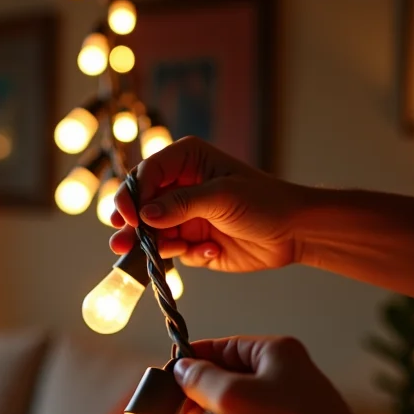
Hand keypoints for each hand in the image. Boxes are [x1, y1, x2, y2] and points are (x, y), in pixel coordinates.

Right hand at [110, 136, 306, 272]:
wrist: (294, 232)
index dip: (133, 195)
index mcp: (186, 160)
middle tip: (120, 242)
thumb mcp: (222, 197)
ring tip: (162, 250)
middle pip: (141, 203)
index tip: (131, 218)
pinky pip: (173, 250)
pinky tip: (211, 249)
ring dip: (154, 243)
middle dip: (131, 224)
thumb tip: (144, 216)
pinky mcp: (191, 240)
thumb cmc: (265, 202)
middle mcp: (180, 186)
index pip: (147, 174)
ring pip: (151, 231)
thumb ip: (181, 205)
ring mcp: (184, 214)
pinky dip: (187, 253)